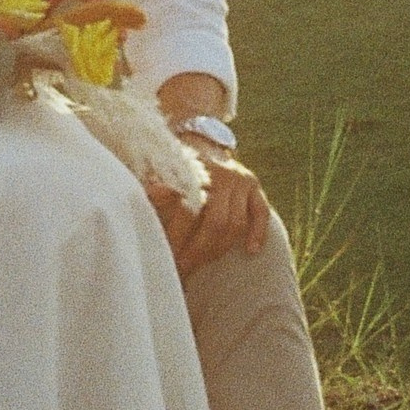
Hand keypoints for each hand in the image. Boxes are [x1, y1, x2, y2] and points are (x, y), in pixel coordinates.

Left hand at [147, 147, 270, 281]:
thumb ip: (157, 185)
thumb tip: (148, 195)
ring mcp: (239, 179)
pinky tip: (251, 251)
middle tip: (180, 272)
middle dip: (196, 252)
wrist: (197, 137)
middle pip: (214, 222)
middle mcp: (219, 174)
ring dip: (218, 250)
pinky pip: (261, 211)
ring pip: (235, 222)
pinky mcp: (254, 184)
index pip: (187, 211)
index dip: (176, 237)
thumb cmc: (173, 164)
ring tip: (198, 267)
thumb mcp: (161, 170)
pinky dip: (258, 232)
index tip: (164, 257)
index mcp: (193, 169)